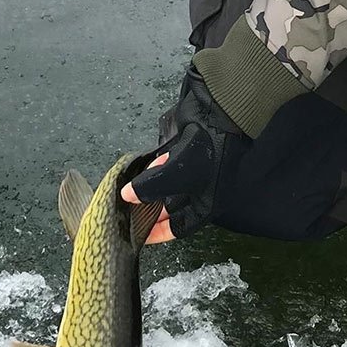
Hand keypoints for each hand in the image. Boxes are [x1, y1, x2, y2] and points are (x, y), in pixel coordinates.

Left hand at [121, 69, 248, 238]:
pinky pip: (163, 166)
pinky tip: (142, 167)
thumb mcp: (178, 174)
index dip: (158, 232)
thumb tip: (127, 196)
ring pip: (164, 186)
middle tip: (128, 207)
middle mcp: (200, 190)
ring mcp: (191, 170)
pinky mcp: (183, 152)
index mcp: (206, 203)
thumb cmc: (210, 148)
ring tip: (132, 186)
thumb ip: (151, 187)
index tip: (139, 235)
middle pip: (168, 207)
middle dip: (148, 207)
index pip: (179, 227)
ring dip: (148, 186)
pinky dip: (152, 168)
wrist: (220, 111)